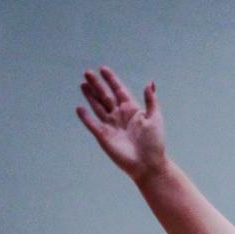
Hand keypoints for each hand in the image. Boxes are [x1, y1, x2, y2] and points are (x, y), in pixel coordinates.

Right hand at [77, 66, 166, 180]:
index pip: (119, 90)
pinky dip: (85, 117)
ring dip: (90, 96)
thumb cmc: (154, 143)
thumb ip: (151, 100)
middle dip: (97, 84)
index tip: (103, 69)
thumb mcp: (155, 118)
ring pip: (97, 107)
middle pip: (105, 96)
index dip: (111, 80)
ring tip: (82, 84)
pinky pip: (92, 124)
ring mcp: (111, 126)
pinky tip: (79, 108)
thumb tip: (150, 83)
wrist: (148, 164)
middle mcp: (119, 116)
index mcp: (132, 109)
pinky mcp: (103, 136)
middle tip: (87, 72)